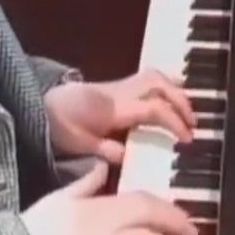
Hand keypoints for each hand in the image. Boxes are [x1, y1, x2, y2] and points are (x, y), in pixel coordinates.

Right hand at [21, 161, 197, 234]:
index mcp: (97, 203)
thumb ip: (85, 183)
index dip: (166, 207)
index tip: (180, 215)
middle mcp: (105, 223)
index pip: (141, 200)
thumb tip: (101, 165)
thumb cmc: (34, 227)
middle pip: (150, 218)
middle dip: (177, 225)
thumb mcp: (59, 197)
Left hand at [44, 69, 196, 164]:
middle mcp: (121, 91)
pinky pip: (146, 78)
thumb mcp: (80, 145)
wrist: (40, 104)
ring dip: (175, 90)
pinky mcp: (116, 85)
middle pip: (160, 86)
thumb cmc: (60, 126)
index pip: (155, 109)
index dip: (175, 122)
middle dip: (182, 103)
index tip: (187, 139)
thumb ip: (107, 150)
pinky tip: (172, 95)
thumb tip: (129, 157)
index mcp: (115, 108)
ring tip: (189, 109)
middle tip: (193, 125)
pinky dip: (163, 85)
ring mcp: (119, 85)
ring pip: (154, 76)